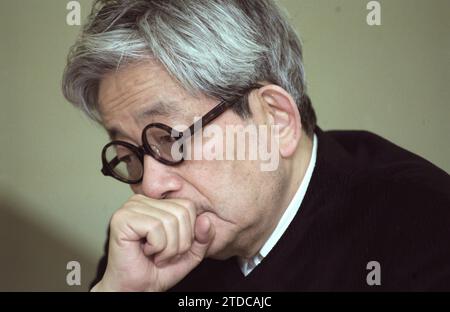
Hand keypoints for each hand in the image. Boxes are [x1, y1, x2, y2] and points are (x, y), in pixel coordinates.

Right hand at [91, 194, 214, 291]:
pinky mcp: (122, 218)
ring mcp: (130, 207)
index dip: (188, 232)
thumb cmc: (158, 270)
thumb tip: (205, 219)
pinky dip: (157, 247)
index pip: (188, 205)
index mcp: (156, 202)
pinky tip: (145, 252)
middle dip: (179, 242)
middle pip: (181, 213)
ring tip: (155, 255)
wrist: (137, 289)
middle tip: (163, 254)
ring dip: (168, 248)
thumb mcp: (191, 252)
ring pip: (169, 221)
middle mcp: (142, 200)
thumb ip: (204, 236)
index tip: (172, 246)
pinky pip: (155, 227)